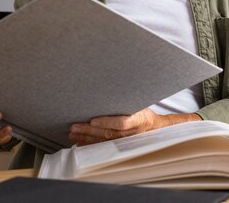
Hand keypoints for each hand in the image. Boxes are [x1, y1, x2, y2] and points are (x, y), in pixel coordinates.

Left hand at [68, 108, 200, 145]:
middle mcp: (132, 133)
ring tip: (72, 132)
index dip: (107, 123)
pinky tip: (79, 142)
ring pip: (103, 141)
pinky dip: (89, 144)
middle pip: (108, 134)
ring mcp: (125, 141)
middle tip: (74, 126)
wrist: (156, 128)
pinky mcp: (119, 144)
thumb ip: (129, 96)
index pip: (122, 123)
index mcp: (139, 119)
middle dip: (89, 130)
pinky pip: (102, 146)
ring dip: (86, 137)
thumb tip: (122, 83)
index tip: (94, 120)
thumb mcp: (142, 100)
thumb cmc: (146, 110)